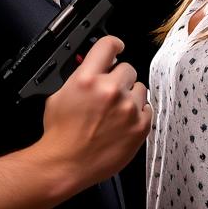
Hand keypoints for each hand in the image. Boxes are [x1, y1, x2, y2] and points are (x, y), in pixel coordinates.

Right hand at [40, 36, 151, 187]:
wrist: (66, 164)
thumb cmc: (61, 135)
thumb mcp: (60, 95)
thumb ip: (79, 75)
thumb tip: (91, 63)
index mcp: (87, 79)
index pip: (109, 44)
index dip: (114, 45)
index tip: (117, 48)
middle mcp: (110, 90)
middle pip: (127, 68)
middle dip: (118, 78)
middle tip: (108, 94)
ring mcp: (128, 109)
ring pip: (140, 88)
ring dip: (130, 96)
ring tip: (115, 112)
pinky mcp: (140, 127)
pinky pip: (147, 109)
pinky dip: (138, 114)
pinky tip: (122, 123)